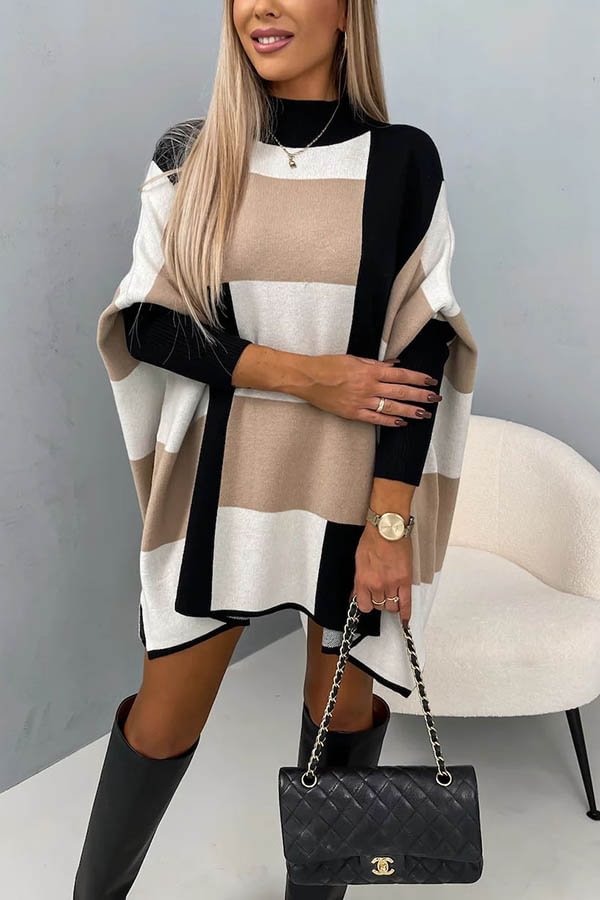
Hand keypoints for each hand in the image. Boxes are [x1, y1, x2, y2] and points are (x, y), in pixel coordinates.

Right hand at [295, 354, 441, 426]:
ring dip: (410, 411)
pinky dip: (389, 422)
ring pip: (391, 407)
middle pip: (400, 391)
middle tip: (435, 398)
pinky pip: (375, 419)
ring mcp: (361, 401)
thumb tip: (395, 365)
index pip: (400, 375)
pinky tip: (401, 423)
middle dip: (420, 395)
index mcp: (369, 371)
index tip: (430, 380)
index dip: (417, 378)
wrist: (306, 378)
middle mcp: (368, 387)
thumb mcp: (354, 359)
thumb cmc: (327, 365)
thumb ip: (375, 364)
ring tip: (424, 414)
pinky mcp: (352, 413)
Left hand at [352, 525, 411, 625]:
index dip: (367, 604)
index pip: (364, 606)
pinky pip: (406, 602)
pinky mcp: (405, 580)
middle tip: (381, 593)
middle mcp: (377, 585)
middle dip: (379, 601)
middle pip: (379, 606)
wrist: (387, 529)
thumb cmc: (372, 540)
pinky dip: (405, 613)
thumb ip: (358, 581)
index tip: (368, 602)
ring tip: (391, 595)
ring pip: (392, 606)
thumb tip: (356, 594)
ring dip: (391, 603)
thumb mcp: (359, 561)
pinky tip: (405, 619)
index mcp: (363, 580)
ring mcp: (392, 584)